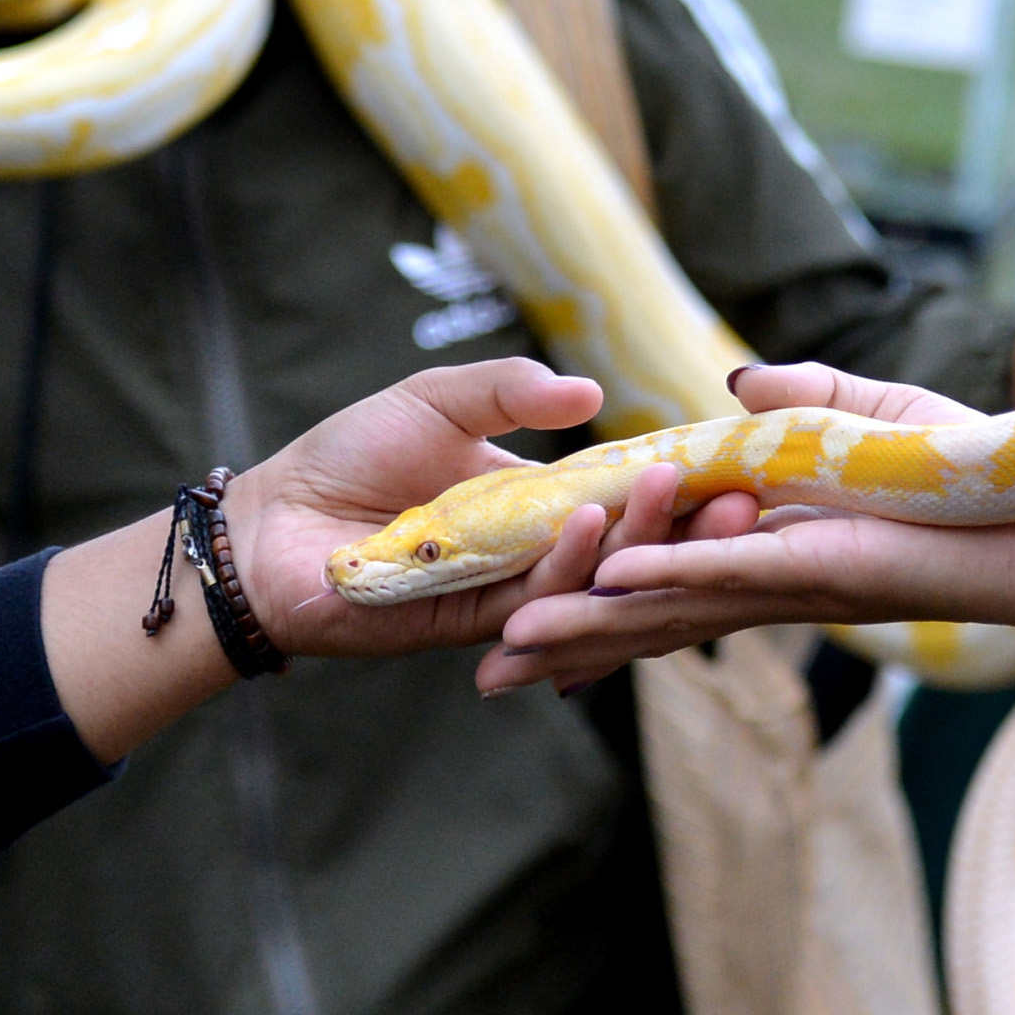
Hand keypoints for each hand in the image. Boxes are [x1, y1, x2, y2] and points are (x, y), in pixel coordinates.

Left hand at [217, 359, 722, 667]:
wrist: (273, 521)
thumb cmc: (350, 456)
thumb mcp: (438, 398)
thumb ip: (511, 390)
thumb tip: (591, 392)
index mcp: (542, 499)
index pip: (630, 495)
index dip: (681, 482)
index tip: (734, 460)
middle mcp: (537, 551)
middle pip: (633, 547)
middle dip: (689, 524)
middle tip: (741, 493)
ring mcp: (512, 590)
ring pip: (598, 580)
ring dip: (642, 540)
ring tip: (674, 491)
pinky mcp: (477, 624)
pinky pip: (539, 601)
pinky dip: (570, 565)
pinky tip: (589, 523)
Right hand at [479, 359, 1014, 693]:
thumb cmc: (980, 478)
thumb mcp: (875, 418)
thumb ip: (803, 400)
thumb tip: (733, 389)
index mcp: (778, 550)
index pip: (670, 580)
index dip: (599, 597)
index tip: (527, 617)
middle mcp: (776, 582)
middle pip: (653, 617)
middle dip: (571, 642)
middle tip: (486, 673)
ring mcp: (798, 581)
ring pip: (675, 607)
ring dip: (595, 624)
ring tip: (514, 646)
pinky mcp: (831, 568)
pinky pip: (737, 573)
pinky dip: (672, 578)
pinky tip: (612, 585)